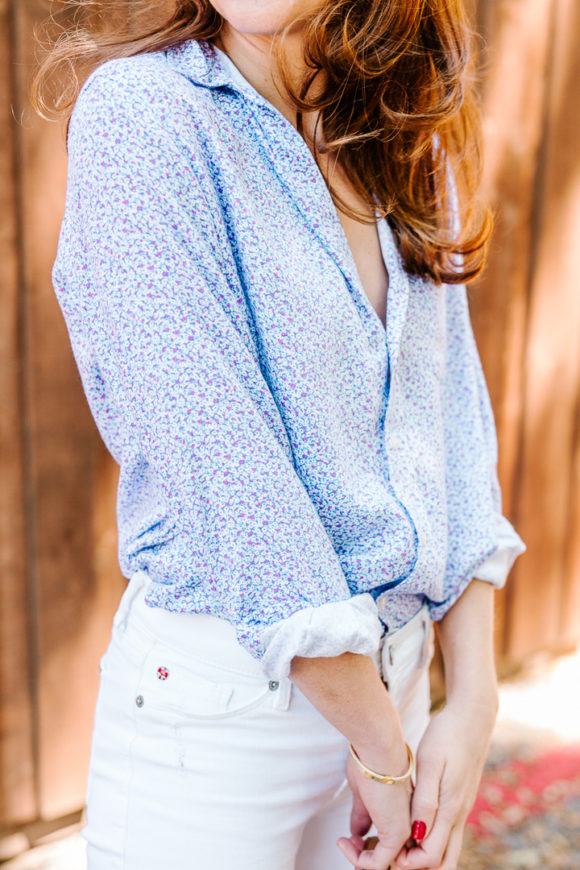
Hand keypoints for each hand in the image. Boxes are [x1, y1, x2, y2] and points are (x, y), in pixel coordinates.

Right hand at [337, 744, 413, 869]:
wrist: (377, 749)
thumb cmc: (370, 761)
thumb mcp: (364, 793)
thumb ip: (363, 815)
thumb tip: (357, 832)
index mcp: (404, 813)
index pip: (393, 842)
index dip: (372, 846)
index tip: (354, 840)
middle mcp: (409, 825)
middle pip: (391, 855)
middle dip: (366, 857)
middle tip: (348, 847)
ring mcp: (405, 831)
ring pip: (384, 861)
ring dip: (360, 858)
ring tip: (344, 843)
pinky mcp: (395, 836)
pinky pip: (377, 863)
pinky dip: (359, 859)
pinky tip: (344, 842)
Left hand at [394, 693, 497, 869]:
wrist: (472, 716)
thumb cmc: (448, 735)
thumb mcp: (431, 762)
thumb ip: (425, 800)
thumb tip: (417, 835)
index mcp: (450, 809)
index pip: (431, 858)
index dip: (407, 863)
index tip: (383, 851)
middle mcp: (458, 815)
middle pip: (442, 864)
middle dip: (416, 867)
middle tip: (389, 854)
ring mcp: (461, 809)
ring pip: (446, 851)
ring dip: (422, 856)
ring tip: (395, 843)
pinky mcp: (459, 800)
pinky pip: (446, 834)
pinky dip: (428, 840)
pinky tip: (411, 825)